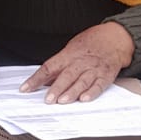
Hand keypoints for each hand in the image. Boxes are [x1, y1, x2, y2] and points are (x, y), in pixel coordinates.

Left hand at [20, 23, 134, 103]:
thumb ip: (59, 66)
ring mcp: (93, 69)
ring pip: (81, 81)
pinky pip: (98, 85)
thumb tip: (44, 81)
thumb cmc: (91, 43)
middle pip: (66, 75)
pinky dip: (92, 92)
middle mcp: (80, 62)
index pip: (49, 67)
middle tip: (48, 99)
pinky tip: (85, 99)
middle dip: (56, 88)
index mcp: (68, 54)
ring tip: (63, 101)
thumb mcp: (71, 49)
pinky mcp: (105, 75)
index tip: (25, 88)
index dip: (36, 78)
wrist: (115, 38)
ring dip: (72, 92)